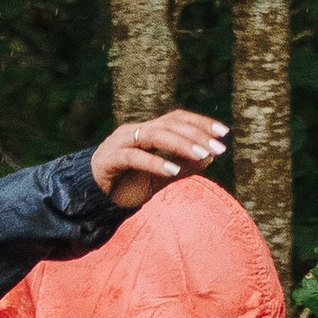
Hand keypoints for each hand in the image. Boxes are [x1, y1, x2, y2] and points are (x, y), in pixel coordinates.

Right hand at [91, 109, 229, 210]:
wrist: (93, 198)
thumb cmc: (127, 184)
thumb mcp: (161, 177)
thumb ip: (183, 167)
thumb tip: (210, 157)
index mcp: (147, 131)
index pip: (177, 118)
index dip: (200, 122)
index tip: (224, 132)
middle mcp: (135, 131)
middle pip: (169, 124)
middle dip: (196, 135)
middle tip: (218, 148)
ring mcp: (121, 143)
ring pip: (154, 136)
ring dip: (180, 145)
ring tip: (201, 155)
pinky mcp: (110, 159)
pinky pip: (134, 157)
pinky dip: (155, 163)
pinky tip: (172, 172)